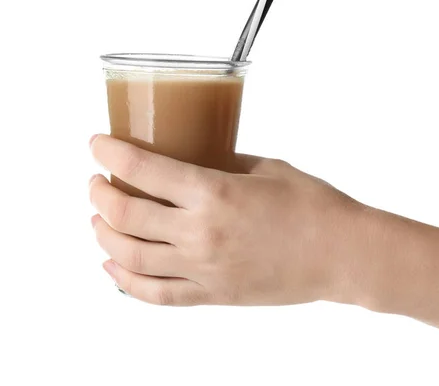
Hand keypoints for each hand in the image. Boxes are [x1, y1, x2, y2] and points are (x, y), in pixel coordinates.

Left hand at [89, 134, 366, 305]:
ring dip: (105, 235)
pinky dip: (125, 282)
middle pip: (127, 214)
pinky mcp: (212, 295)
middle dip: (101, 194)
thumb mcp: (263, 167)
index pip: (144, 170)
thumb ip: (220, 162)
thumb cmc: (311, 204)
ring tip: (98, 219)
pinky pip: (156, 294)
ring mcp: (204, 269)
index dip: (111, 153)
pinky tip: (113, 266)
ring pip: (131, 257)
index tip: (96, 143)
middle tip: (96, 181)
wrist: (342, 254)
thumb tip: (191, 158)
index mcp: (215, 193)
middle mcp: (201, 233)